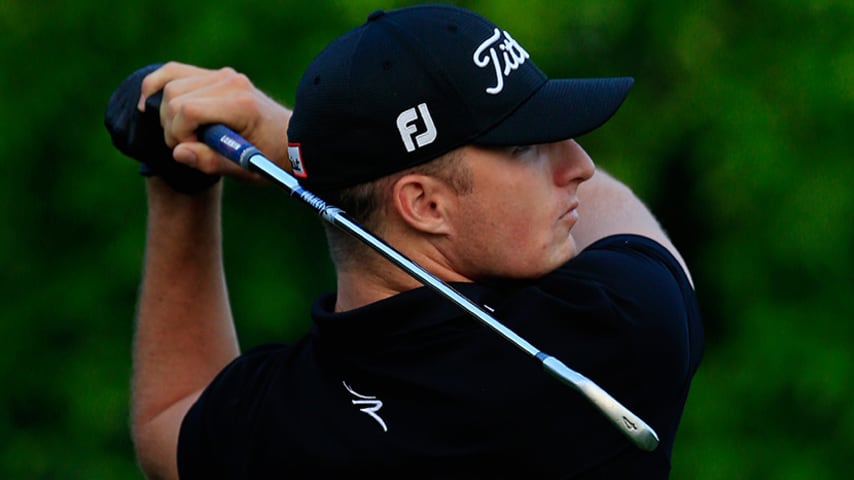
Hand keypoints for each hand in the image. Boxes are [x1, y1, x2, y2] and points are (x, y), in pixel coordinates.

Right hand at [139, 62, 292, 182]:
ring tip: (183, 134)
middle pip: (174, 97)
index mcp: (240, 104)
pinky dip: (157, 86)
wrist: (292, 139)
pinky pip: (174, 72)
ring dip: (166, 112)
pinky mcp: (215, 76)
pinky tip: (148, 104)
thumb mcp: (246, 169)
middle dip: (171, 126)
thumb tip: (178, 152)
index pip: (188, 110)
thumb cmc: (271, 157)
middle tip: (188, 146)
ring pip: (170, 85)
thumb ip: (211, 161)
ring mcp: (222, 75)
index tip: (191, 150)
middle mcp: (230, 82)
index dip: (179, 134)